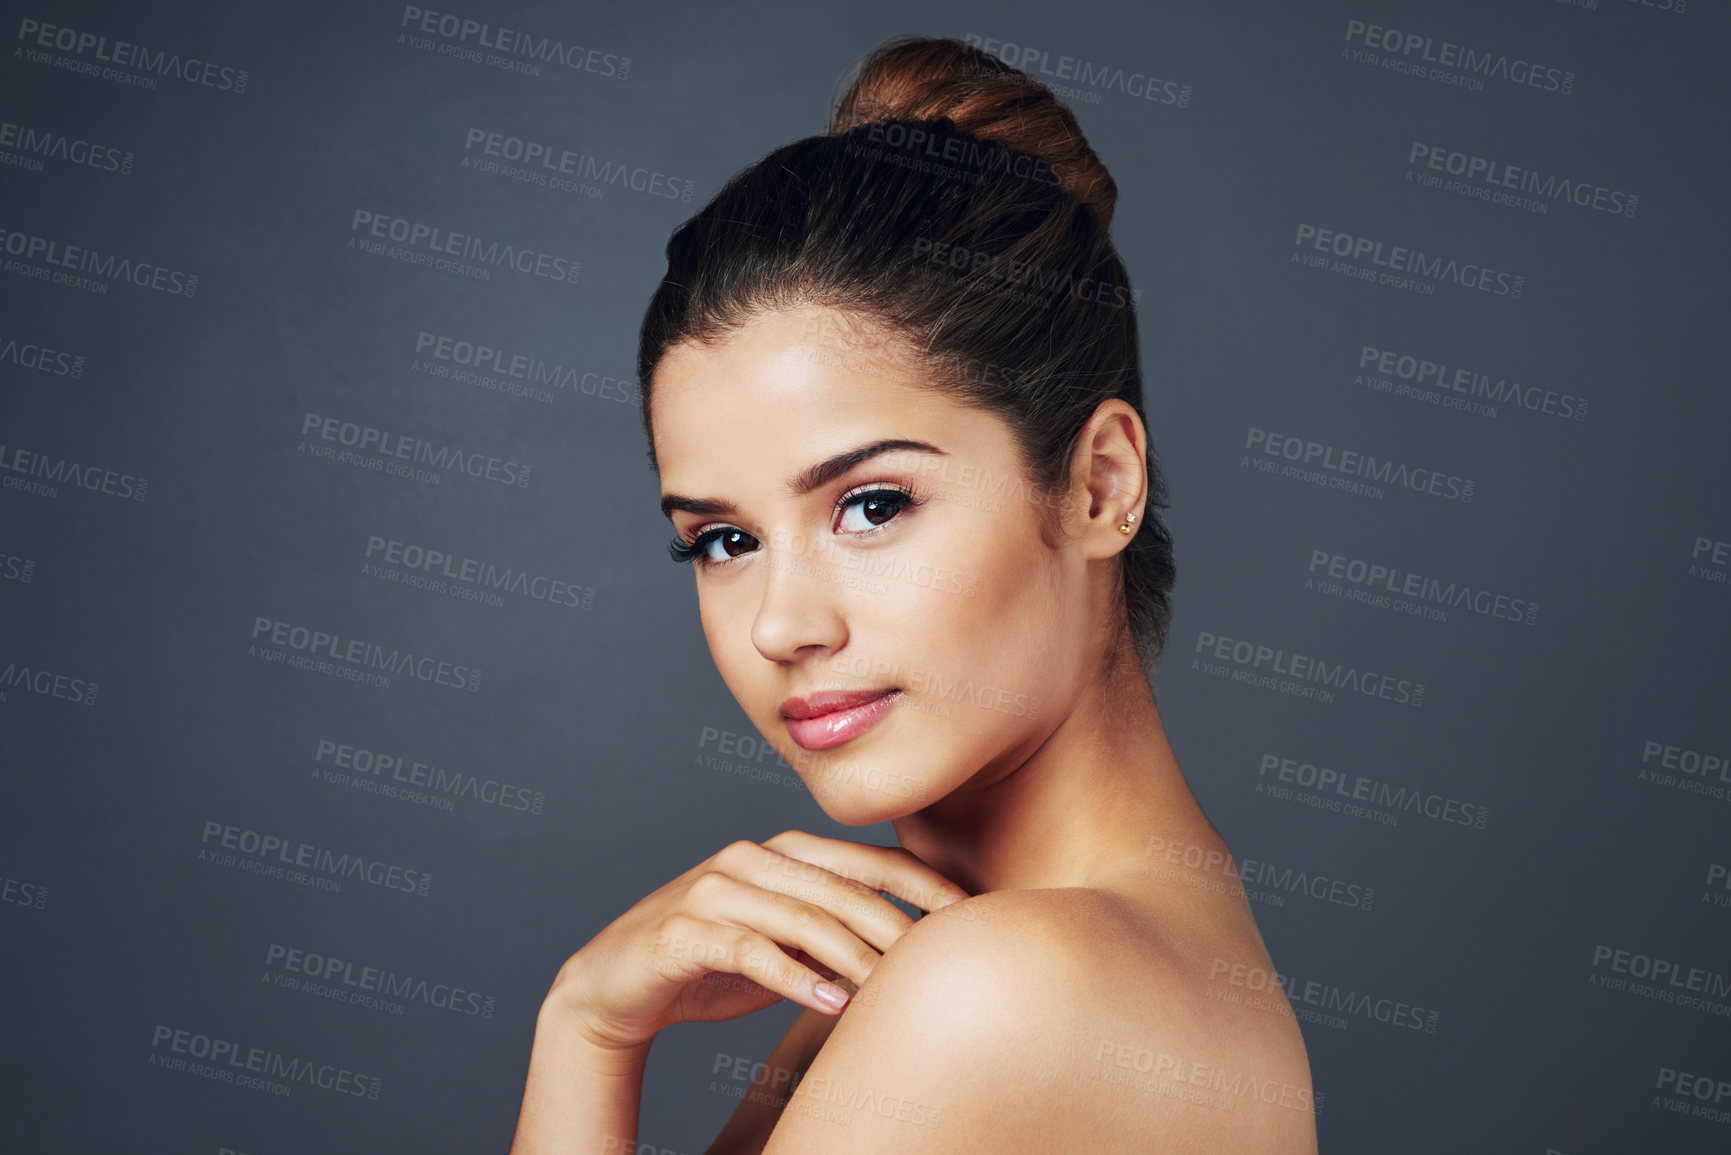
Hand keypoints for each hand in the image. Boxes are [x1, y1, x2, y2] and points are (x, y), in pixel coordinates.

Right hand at [544, 830, 969, 1051]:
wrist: (616, 984)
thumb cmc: (712, 961)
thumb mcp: (783, 940)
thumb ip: (835, 930)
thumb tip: (918, 946)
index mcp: (784, 851)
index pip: (869, 860)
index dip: (924, 884)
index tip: (972, 913)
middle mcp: (752, 858)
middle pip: (844, 889)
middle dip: (899, 927)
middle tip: (941, 964)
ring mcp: (715, 890)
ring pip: (804, 918)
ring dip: (856, 957)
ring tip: (894, 989)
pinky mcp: (684, 930)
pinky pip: (752, 952)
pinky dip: (796, 978)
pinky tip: (832, 1002)